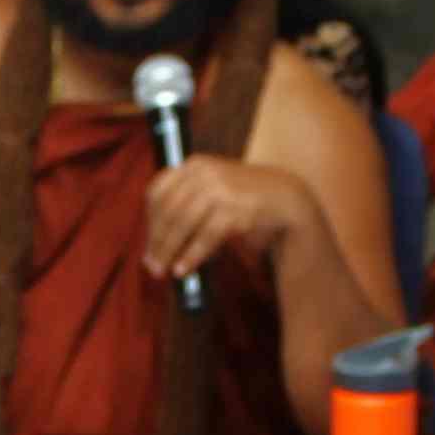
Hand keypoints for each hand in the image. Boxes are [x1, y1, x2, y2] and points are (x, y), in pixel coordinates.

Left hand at [140, 152, 315, 281]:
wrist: (285, 197)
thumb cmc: (243, 198)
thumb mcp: (213, 186)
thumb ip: (187, 201)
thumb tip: (156, 238)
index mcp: (194, 165)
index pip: (158, 190)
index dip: (150, 218)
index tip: (149, 240)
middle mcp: (204, 173)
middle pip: (168, 209)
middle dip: (156, 240)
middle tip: (151, 264)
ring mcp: (220, 190)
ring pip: (183, 223)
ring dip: (169, 250)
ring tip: (163, 270)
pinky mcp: (234, 210)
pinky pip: (205, 237)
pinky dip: (192, 255)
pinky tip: (183, 268)